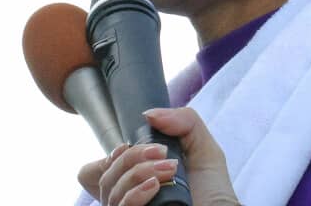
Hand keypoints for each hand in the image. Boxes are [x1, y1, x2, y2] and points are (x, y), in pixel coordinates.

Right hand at [78, 107, 239, 205]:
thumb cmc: (213, 189)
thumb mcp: (201, 145)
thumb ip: (183, 121)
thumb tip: (149, 114)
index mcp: (137, 179)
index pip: (97, 170)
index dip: (106, 157)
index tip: (125, 146)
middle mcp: (129, 197)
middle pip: (106, 174)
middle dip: (133, 156)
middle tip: (163, 153)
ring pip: (111, 188)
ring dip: (140, 171)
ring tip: (170, 169)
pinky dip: (135, 193)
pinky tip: (154, 186)